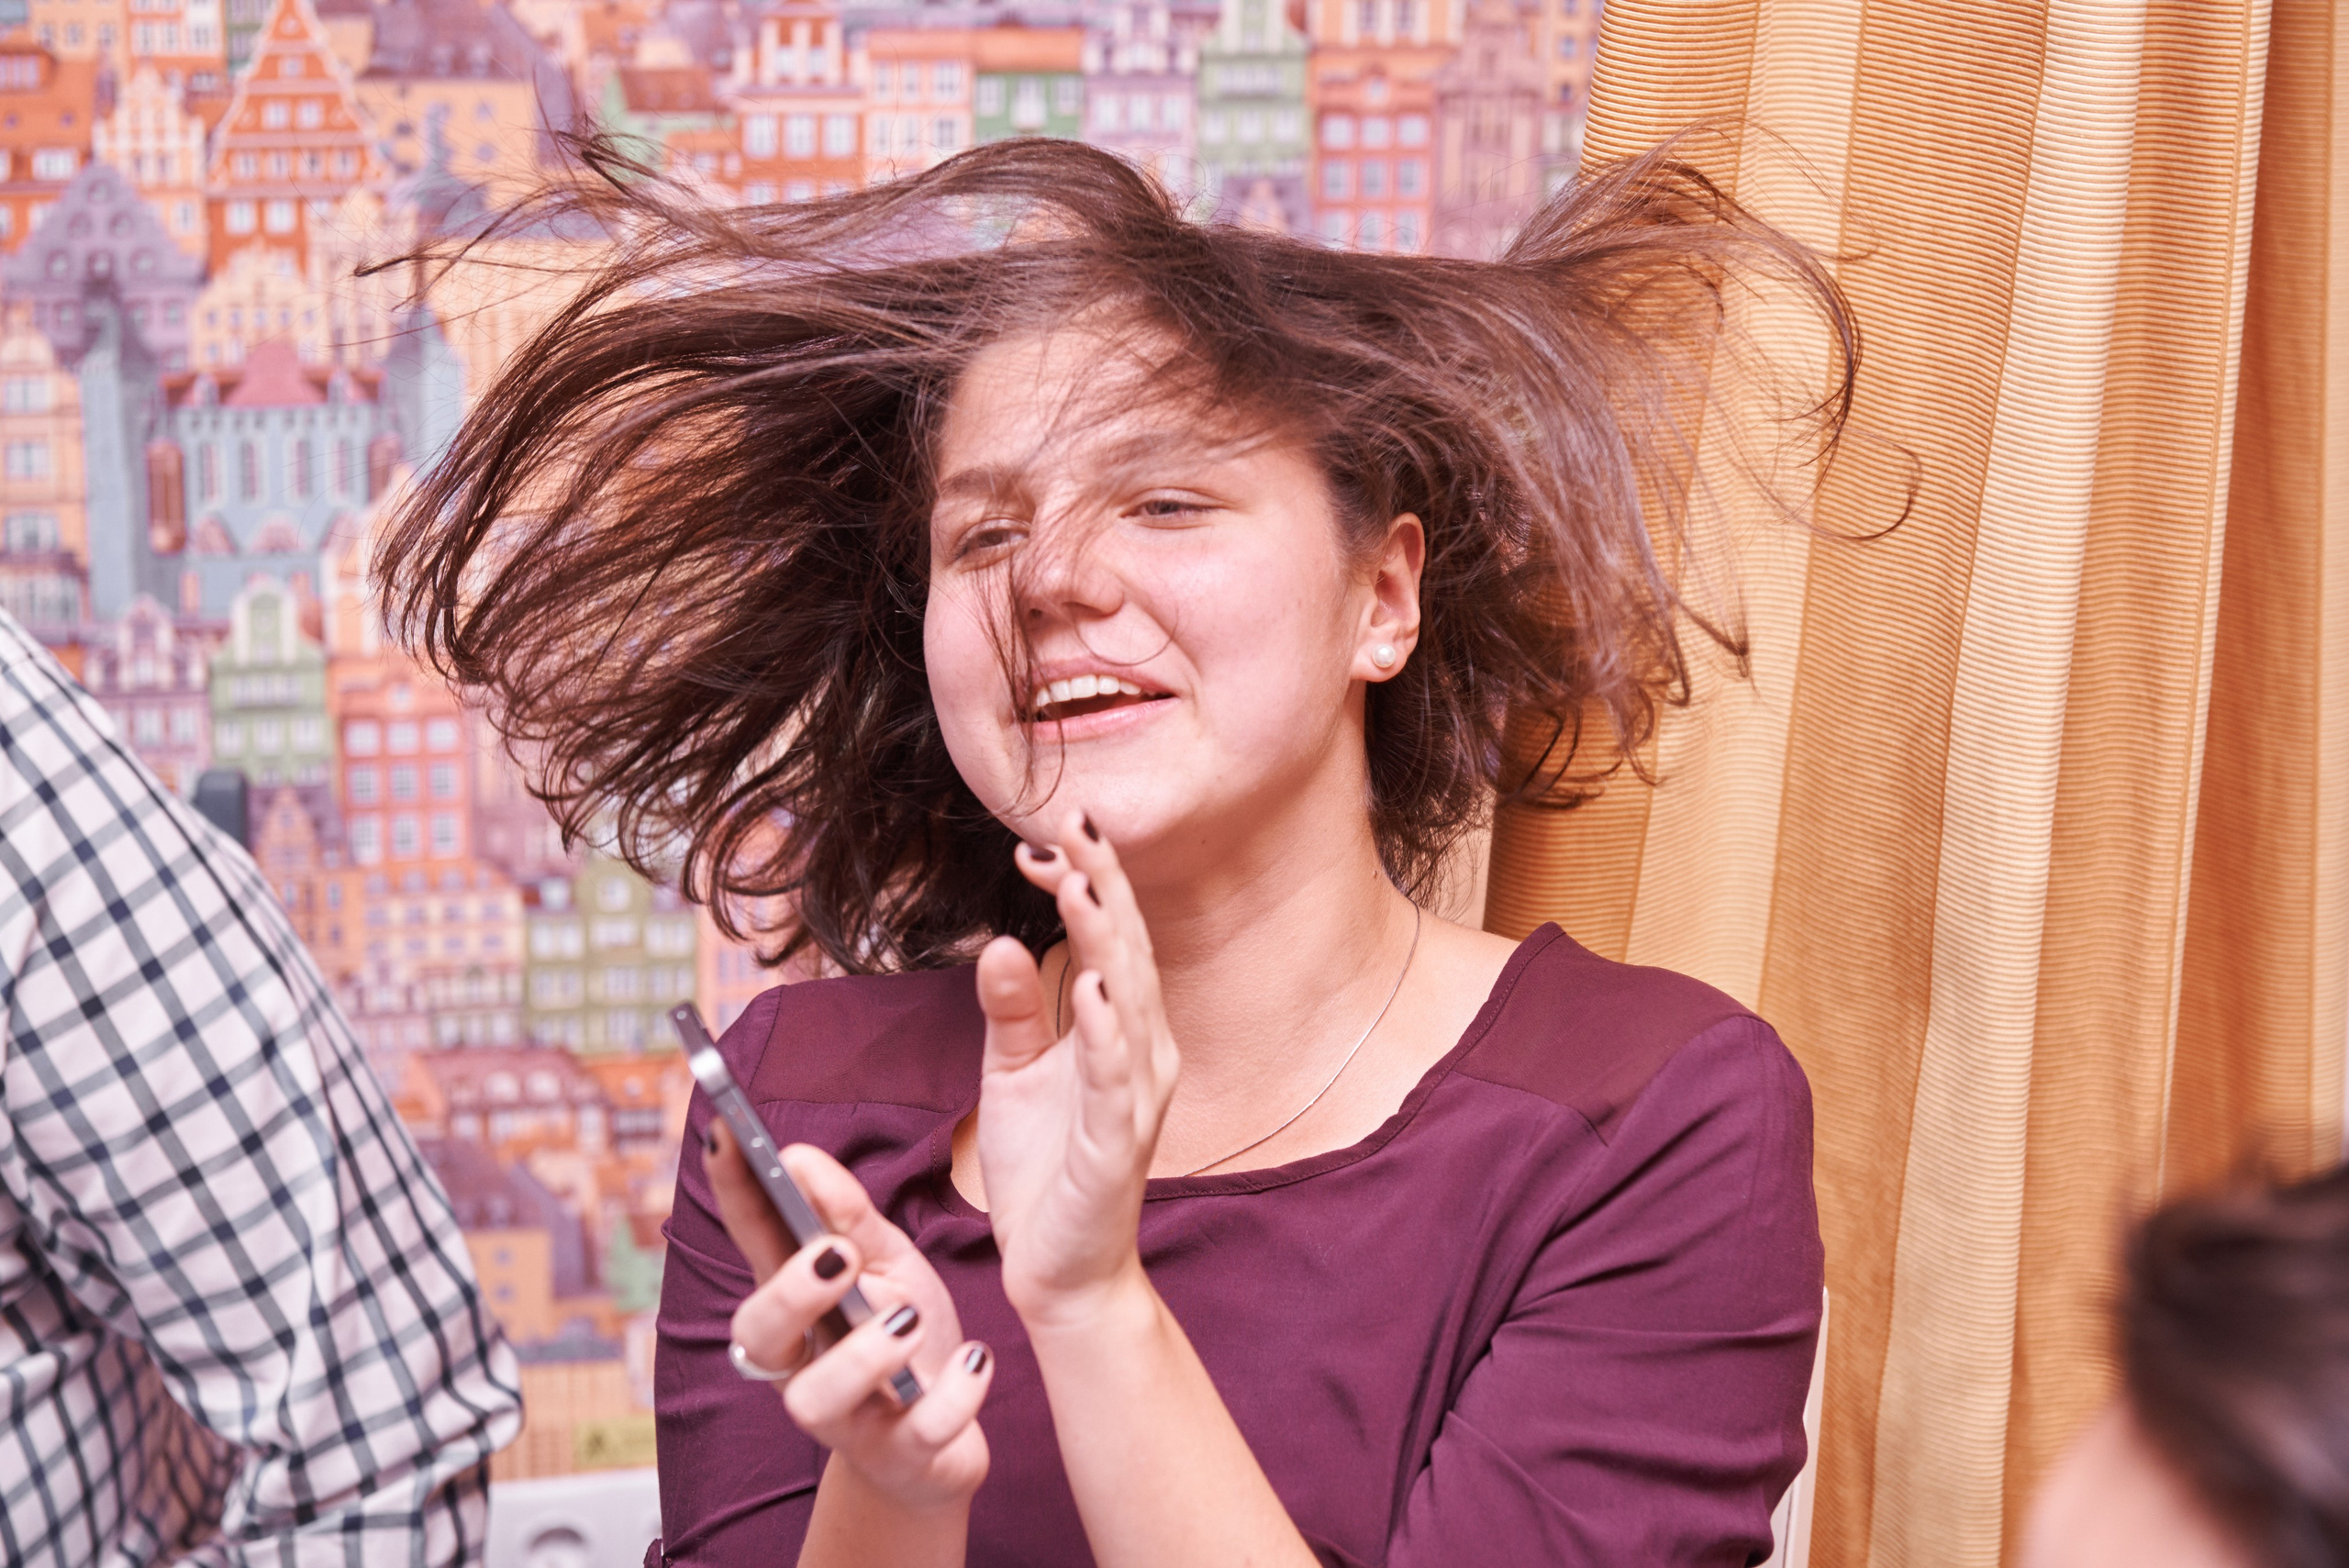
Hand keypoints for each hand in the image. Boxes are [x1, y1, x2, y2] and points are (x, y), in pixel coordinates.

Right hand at [706, 1122, 993, 1510]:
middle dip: (789, 1291)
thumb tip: (798, 1156)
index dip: (732, 1191)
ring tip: (906, 1322)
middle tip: (835, 1256)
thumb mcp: (888, 1263)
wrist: (941, 1443)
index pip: (753, 1241)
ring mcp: (847, 1416)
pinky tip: (974, 1359)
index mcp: (799, 1302)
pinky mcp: (899, 1456)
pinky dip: (951, 1394)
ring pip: (816, 1399)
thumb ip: (847, 1215)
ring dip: (862, 1357)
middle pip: (758, 1332)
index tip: (725, 1134)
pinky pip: (916, 1433)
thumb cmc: (904, 1339)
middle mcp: (803, 1362)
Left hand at [977, 808, 1181, 1325]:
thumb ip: (1011, 1007)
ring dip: (1104, 941)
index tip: (1049, 829)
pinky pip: (1114, 1082)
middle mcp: (1142, 1052)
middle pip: (1125, 951)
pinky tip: (1089, 990)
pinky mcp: (1117, 1146)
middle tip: (1075, 822)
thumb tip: (1002, 939)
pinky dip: (1105, 1034)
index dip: (1085, 879)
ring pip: (1127, 1002)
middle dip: (1101, 884)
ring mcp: (1135, 1098)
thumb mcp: (1012, 1071)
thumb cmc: (1045, 1167)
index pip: (1107, 937)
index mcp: (1118, 1028)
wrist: (1060, 1268)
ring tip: (1079, 883)